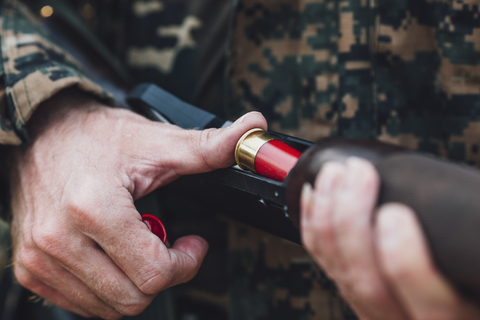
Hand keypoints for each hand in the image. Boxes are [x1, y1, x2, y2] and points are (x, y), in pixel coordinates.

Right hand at [9, 89, 266, 318]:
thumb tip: (254, 127)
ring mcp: (40, 259)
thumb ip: (209, 147)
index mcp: (94, 210)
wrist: (43, 131)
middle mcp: (59, 241)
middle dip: (164, 275)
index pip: (154, 274)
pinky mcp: (30, 268)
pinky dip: (107, 287)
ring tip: (140, 246)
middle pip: (133, 298)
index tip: (193, 245)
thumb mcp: (158, 142)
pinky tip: (114, 255)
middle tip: (170, 246)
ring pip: (108, 307)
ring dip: (135, 283)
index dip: (187, 264)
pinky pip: (81, 304)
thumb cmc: (96, 136)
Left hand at [300, 157, 479, 319]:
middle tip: (358, 173)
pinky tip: (314, 197)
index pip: (430, 306)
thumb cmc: (471, 283)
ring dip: (330, 217)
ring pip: (342, 274)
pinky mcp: (359, 298)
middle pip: (369, 284)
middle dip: (352, 223)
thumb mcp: (478, 264)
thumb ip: (474, 238)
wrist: (449, 312)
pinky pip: (327, 267)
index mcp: (455, 319)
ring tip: (336, 174)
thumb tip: (472, 202)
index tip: (395, 213)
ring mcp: (380, 314)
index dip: (405, 263)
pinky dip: (316, 228)